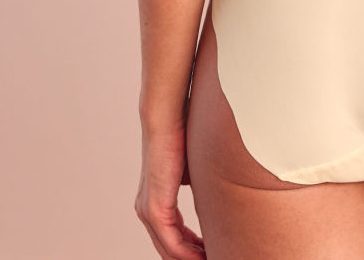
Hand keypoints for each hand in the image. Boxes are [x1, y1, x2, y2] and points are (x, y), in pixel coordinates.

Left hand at [135, 122, 205, 258]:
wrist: (166, 118)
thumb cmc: (181, 134)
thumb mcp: (191, 167)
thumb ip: (196, 183)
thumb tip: (212, 191)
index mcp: (155, 201)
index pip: (174, 236)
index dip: (193, 248)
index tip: (212, 250)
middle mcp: (146, 210)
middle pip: (170, 249)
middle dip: (193, 257)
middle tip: (216, 257)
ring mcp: (147, 210)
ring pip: (170, 250)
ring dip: (193, 258)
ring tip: (214, 259)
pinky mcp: (154, 208)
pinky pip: (171, 243)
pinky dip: (189, 254)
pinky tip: (205, 256)